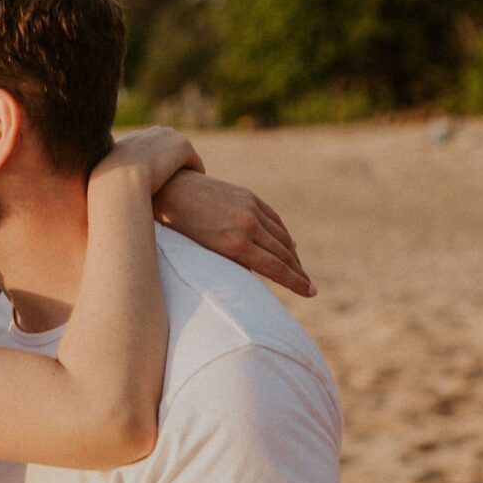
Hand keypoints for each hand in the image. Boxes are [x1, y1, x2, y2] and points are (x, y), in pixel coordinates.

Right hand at [98, 126, 202, 195]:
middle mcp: (151, 132)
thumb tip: (103, 193)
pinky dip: (195, 173)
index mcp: (133, 139)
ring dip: (185, 167)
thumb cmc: (107, 189)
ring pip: (182, 153)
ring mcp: (168, 137)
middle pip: (168, 146)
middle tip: (177, 181)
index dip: (154, 163)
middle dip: (172, 162)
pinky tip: (195, 187)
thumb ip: (109, 182)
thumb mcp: (103, 184)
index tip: (159, 179)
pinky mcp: (183, 147)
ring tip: (189, 185)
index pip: (149, 147)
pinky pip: (194, 161)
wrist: (121, 182)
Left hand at [155, 173, 313, 296]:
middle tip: (310, 287)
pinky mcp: (250, 197)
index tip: (310, 292)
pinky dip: (283, 234)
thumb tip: (256, 275)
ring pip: (282, 236)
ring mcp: (251, 208)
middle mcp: (248, 226)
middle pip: (283, 253)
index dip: (295, 282)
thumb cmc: (181, 230)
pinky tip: (288, 245)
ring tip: (299, 270)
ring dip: (293, 255)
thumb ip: (232, 264)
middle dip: (298, 272)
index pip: (275, 268)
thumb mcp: (205, 254)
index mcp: (235, 245)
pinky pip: (274, 219)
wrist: (171, 189)